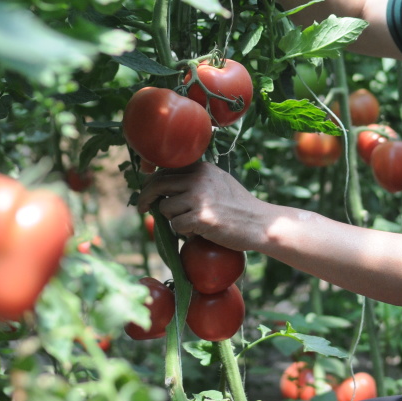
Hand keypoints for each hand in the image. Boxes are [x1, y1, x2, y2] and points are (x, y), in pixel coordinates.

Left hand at [137, 162, 266, 250]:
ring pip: (165, 208)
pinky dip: (183, 232)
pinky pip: (176, 226)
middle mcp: (198, 178)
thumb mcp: (219, 183)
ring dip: (173, 219)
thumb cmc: (240, 207)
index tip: (147, 193)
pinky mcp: (200, 217)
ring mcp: (199, 197)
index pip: (166, 171)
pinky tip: (199, 232)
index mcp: (202, 168)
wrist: (260, 223)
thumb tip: (165, 189)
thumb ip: (196, 181)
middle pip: (158, 185)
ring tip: (191, 224)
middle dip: (145, 197)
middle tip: (141, 208)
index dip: (152, 183)